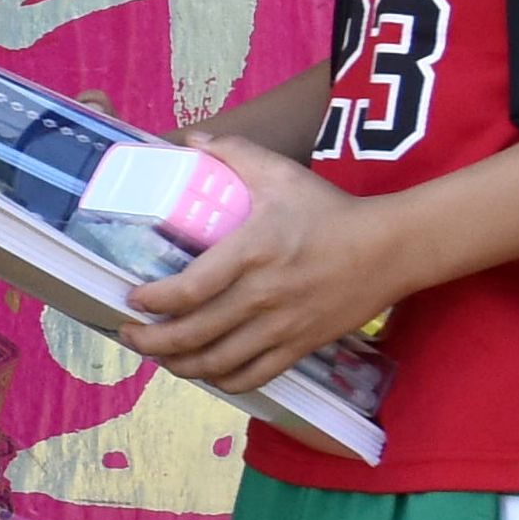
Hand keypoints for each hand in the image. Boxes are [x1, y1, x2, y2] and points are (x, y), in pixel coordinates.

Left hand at [108, 139, 399, 398]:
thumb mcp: (280, 173)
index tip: (133, 298)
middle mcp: (263, 296)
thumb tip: (191, 139)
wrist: (389, 249)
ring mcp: (282, 327)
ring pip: (217, 363)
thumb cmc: (329, 210)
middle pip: (192, 335)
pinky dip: (221, 380)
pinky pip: (252, 377)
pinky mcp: (300, 346)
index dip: (153, 301)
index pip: (189, 289)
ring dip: (179, 365)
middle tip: (129, 334)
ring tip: (160, 355)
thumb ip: (233, 153)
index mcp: (252, 252)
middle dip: (151, 341)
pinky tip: (205, 370)